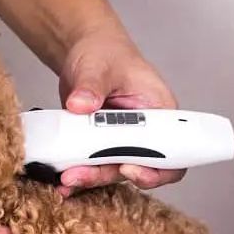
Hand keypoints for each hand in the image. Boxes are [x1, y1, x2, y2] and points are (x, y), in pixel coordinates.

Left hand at [56, 29, 186, 196]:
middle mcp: (145, 132)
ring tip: (65, 179)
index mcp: (160, 112)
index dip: (155, 170)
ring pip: (113, 170)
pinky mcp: (102, 146)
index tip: (127, 168)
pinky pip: (94, 166)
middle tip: (79, 175)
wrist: (86, 54)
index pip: (172, 153)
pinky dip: (79, 173)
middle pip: (139, 167)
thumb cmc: (105, 53)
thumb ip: (90, 85)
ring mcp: (123, 141)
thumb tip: (81, 103)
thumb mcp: (97, 65)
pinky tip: (61, 180)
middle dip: (109, 174)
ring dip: (90, 177)